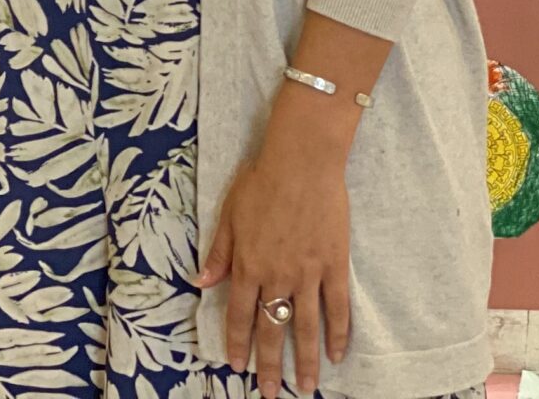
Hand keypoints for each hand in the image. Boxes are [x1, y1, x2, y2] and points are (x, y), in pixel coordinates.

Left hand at [196, 105, 354, 397]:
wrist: (301, 162)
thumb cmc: (260, 182)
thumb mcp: (228, 215)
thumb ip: (219, 253)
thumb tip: (200, 283)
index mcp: (247, 264)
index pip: (238, 314)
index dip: (236, 343)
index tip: (234, 367)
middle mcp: (276, 275)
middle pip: (271, 329)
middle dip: (268, 365)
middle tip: (271, 394)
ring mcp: (307, 274)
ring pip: (306, 327)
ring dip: (304, 361)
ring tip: (306, 387)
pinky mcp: (333, 267)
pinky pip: (337, 308)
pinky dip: (338, 334)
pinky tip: (336, 355)